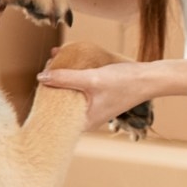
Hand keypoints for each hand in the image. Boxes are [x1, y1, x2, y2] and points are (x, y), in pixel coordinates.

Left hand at [38, 53, 165, 132]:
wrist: (150, 78)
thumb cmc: (125, 83)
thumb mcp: (92, 79)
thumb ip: (66, 78)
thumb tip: (41, 77)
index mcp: (84, 123)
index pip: (55, 117)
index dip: (43, 104)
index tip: (36, 88)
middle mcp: (87, 119)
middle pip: (60, 104)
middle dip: (51, 87)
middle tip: (45, 70)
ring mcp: (92, 109)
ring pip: (69, 95)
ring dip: (61, 80)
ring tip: (53, 64)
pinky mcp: (97, 99)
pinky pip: (79, 89)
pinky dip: (72, 78)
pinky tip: (66, 63)